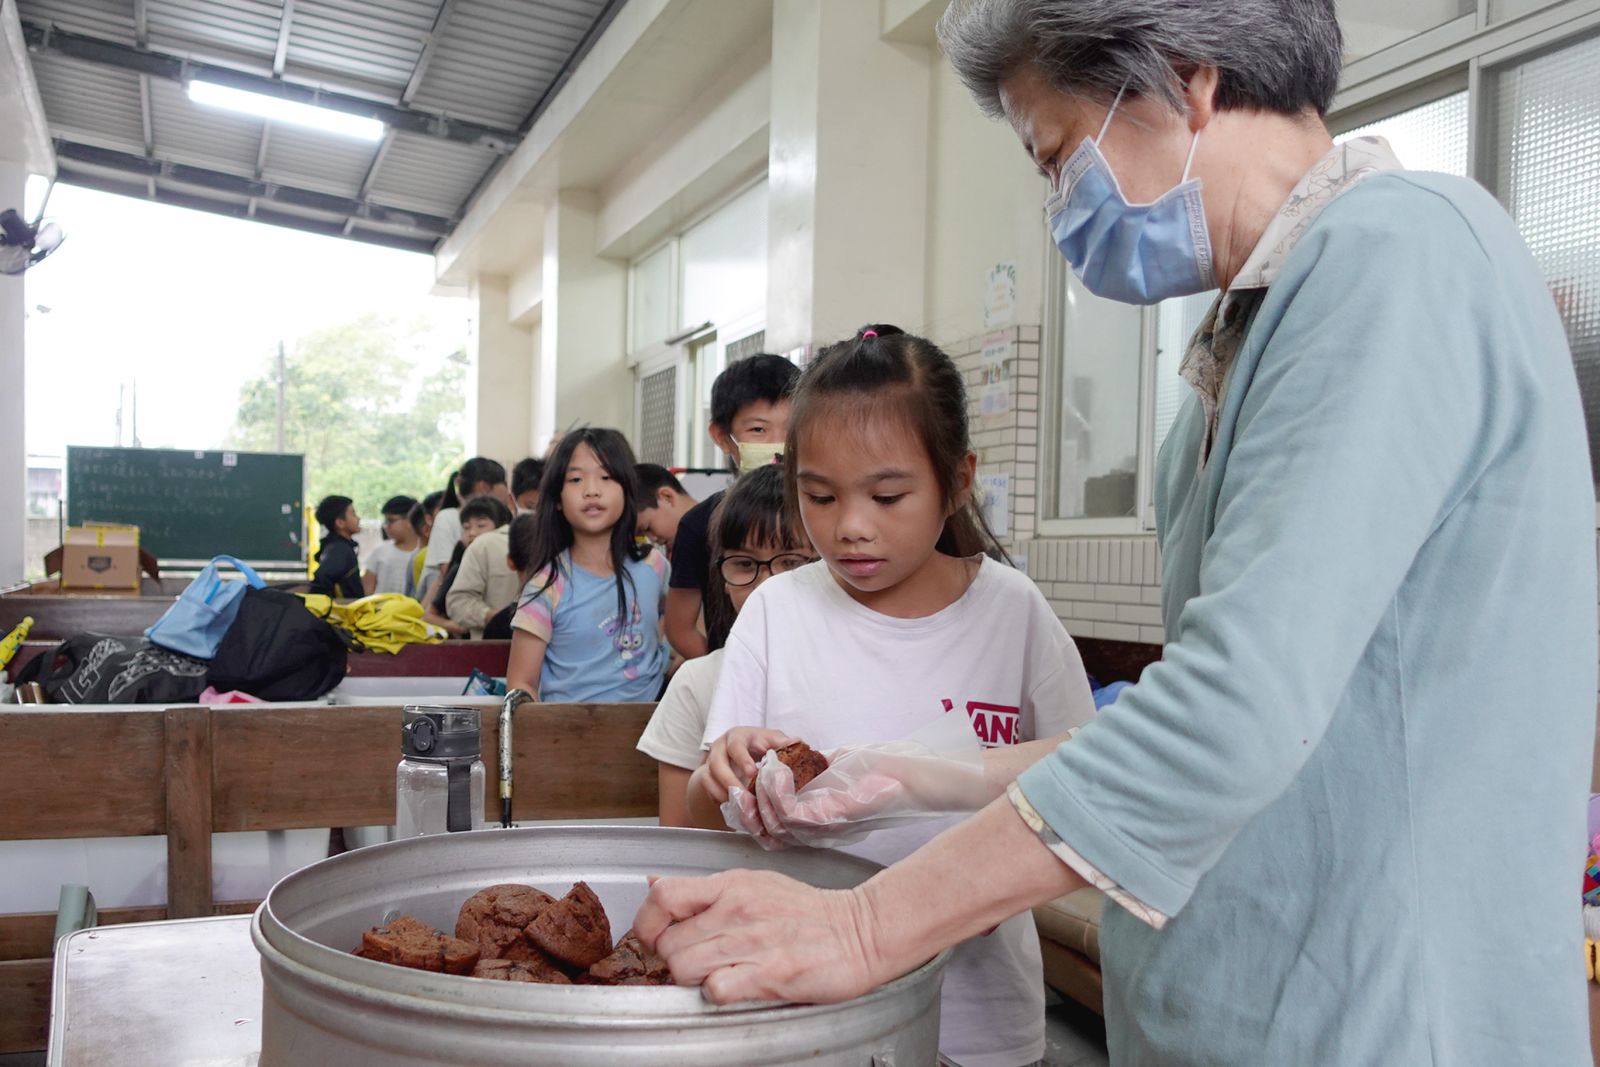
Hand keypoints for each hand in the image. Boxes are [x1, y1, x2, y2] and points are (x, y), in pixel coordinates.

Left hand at [633, 871, 880, 1004]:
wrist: (860, 931)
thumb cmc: (806, 912)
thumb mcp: (752, 883)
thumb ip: (703, 890)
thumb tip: (654, 882)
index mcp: (730, 885)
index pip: (663, 896)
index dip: (647, 922)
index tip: (655, 937)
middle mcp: (736, 909)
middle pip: (668, 943)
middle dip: (674, 959)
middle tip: (697, 962)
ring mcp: (752, 942)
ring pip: (684, 968)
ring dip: (694, 979)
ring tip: (718, 973)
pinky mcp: (769, 974)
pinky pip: (716, 990)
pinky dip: (718, 994)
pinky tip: (736, 985)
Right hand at [703, 727, 793, 801]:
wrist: (737, 753)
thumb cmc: (758, 745)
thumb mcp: (771, 740)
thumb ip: (782, 742)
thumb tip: (797, 742)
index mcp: (738, 737)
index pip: (736, 745)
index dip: (742, 759)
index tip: (752, 773)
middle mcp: (720, 748)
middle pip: (716, 763)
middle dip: (729, 780)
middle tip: (744, 795)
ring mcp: (711, 762)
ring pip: (709, 778)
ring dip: (724, 793)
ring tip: (741, 805)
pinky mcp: (706, 776)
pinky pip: (708, 790)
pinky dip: (719, 799)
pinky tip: (734, 807)